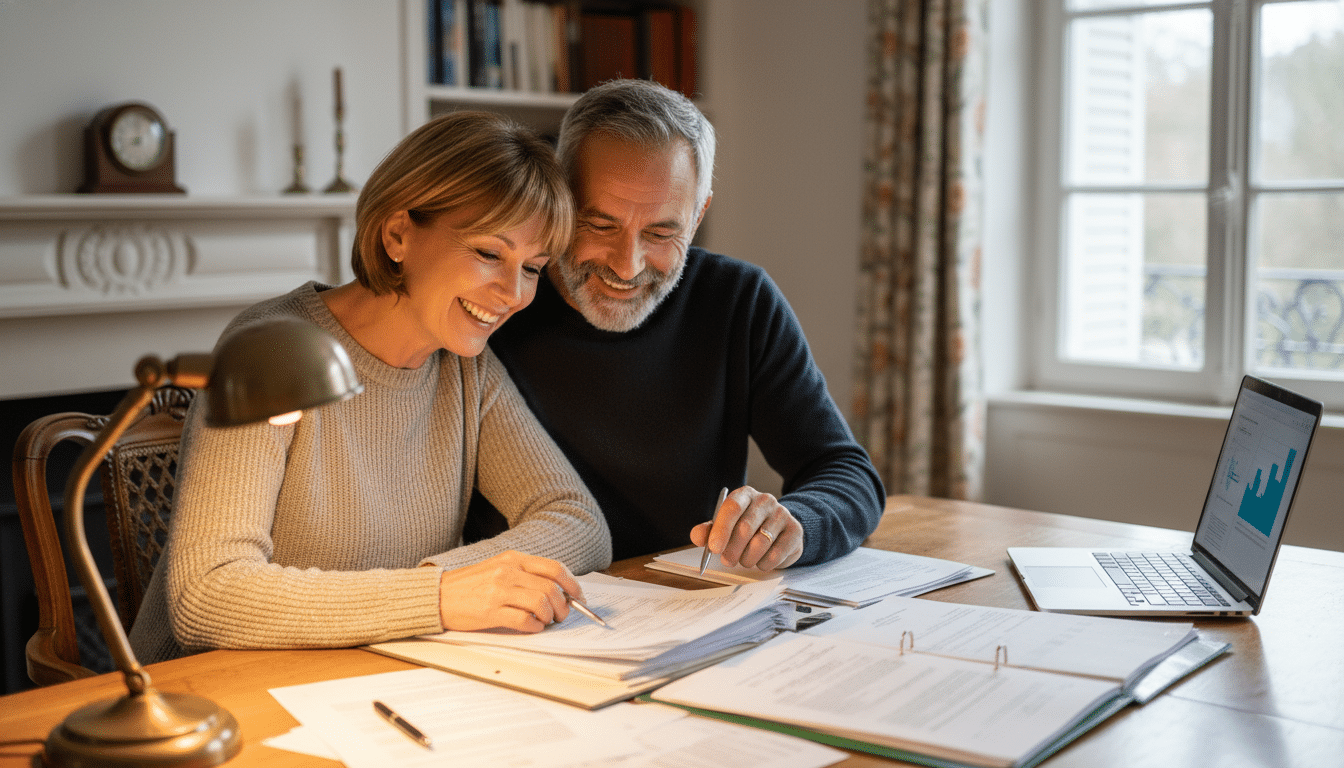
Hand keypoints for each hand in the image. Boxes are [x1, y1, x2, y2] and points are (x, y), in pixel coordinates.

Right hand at [436, 551, 583, 632]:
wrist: (436, 595)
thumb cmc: (469, 585)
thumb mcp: (498, 568)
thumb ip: (524, 574)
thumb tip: (557, 590)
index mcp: (513, 558)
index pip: (554, 569)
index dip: (572, 585)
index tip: (578, 597)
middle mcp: (508, 571)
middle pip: (551, 588)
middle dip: (564, 605)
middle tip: (562, 615)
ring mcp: (499, 590)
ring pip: (541, 603)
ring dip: (550, 616)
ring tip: (545, 621)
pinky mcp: (490, 611)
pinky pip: (524, 620)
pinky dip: (534, 626)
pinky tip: (532, 627)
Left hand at [689, 486, 802, 570]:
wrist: (778, 530)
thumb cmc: (747, 528)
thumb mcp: (725, 527)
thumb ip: (709, 531)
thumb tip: (697, 536)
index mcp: (745, 495)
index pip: (732, 508)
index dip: (721, 529)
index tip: (713, 548)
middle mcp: (765, 501)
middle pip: (746, 527)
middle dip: (732, 550)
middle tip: (726, 561)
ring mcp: (782, 514)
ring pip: (761, 543)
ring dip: (748, 558)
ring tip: (744, 560)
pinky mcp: (795, 531)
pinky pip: (776, 554)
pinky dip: (764, 564)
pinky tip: (761, 561)